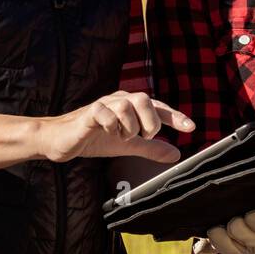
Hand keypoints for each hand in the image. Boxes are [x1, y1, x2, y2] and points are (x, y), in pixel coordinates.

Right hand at [40, 90, 190, 163]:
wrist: (63, 141)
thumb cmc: (96, 138)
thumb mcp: (128, 145)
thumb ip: (151, 148)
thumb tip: (177, 154)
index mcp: (131, 107)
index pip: (158, 107)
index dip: (175, 117)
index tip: (191, 128)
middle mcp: (120, 100)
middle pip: (145, 99)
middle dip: (150, 122)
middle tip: (144, 137)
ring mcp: (104, 104)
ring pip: (126, 105)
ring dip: (129, 126)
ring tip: (122, 137)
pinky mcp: (89, 113)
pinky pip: (105, 112)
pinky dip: (111, 126)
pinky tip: (108, 133)